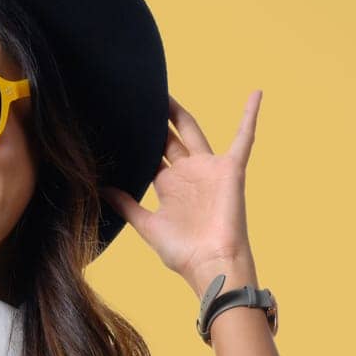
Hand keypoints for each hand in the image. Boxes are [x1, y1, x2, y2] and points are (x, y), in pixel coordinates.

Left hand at [101, 90, 260, 284]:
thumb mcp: (147, 225)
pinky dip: (250, 116)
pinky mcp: (230, 169)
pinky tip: (255, 94)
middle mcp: (188, 174)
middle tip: (138, 99)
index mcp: (170, 186)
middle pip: (168, 138)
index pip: (151, 156)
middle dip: (155, 121)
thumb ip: (126, 205)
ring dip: (180, 113)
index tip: (120, 123)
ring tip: (165, 92)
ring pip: (193, 131)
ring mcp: (208, 169)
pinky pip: (243, 138)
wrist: (211, 263)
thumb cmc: (183, 252)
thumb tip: (101, 188)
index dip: (138, 141)